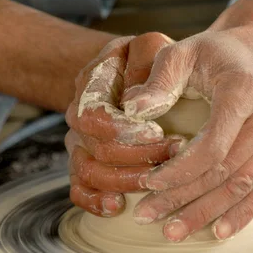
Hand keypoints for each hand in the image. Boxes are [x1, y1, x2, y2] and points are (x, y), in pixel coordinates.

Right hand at [65, 33, 186, 216]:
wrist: (138, 72)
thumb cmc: (150, 60)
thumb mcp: (152, 46)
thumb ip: (146, 64)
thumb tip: (136, 105)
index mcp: (91, 85)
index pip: (93, 114)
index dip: (123, 130)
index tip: (158, 132)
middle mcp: (79, 115)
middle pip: (95, 148)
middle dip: (136, 158)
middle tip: (173, 155)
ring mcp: (81, 142)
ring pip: (88, 172)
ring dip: (124, 181)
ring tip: (156, 183)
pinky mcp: (86, 163)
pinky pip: (79, 189)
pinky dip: (95, 201)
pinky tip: (118, 206)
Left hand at [124, 25, 252, 241]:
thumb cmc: (213, 54)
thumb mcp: (181, 52)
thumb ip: (158, 80)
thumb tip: (133, 111)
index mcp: (244, 91)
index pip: (213, 145)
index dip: (179, 171)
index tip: (147, 183)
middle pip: (224, 172)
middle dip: (182, 198)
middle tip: (147, 216)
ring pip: (241, 187)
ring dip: (204, 213)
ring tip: (171, 231)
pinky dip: (241, 214)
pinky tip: (218, 232)